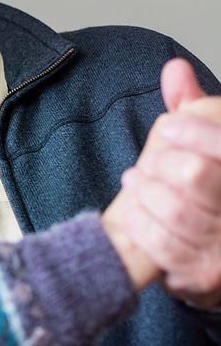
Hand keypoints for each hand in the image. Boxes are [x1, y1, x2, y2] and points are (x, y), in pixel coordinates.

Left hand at [115, 59, 220, 306]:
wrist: (216, 259)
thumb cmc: (210, 192)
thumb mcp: (210, 148)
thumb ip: (196, 111)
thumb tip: (173, 69)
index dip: (197, 132)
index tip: (169, 126)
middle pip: (196, 175)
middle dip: (163, 163)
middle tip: (148, 160)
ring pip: (176, 211)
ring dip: (145, 193)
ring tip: (134, 179)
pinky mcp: (206, 276)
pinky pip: (162, 245)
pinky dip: (140, 222)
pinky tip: (133, 209)